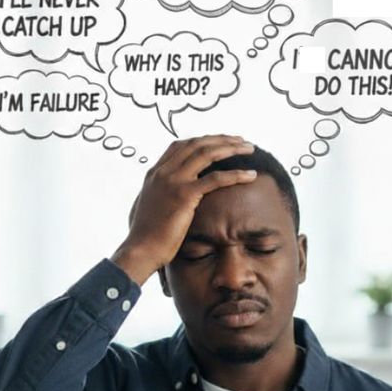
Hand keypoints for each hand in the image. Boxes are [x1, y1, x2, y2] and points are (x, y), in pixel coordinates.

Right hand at [111, 135, 256, 284]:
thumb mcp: (148, 207)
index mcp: (155, 173)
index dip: (204, 140)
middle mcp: (163, 172)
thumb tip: (165, 196)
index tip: (222, 141)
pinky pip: (216, 179)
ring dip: (231, 148)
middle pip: (197, 144)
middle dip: (222, 139)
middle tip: (241, 141)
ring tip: (250, 149)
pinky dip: (236, 174)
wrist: (140, 251)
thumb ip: (158, 195)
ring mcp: (173, 181)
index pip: (182, 145)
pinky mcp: (184, 195)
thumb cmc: (146, 236)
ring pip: (207, 153)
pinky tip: (250, 175)